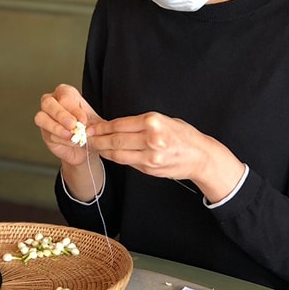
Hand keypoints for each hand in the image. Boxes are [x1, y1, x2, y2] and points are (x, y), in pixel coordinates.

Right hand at [34, 84, 103, 167]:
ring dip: (56, 128)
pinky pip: (47, 133)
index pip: (65, 97)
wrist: (86, 146)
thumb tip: (87, 124)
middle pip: (48, 103)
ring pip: (42, 118)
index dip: (74, 109)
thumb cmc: (89, 128)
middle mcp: (53, 102)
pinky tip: (69, 141)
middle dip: (61, 115)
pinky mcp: (44, 131)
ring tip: (70, 135)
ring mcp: (45, 116)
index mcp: (66, 93)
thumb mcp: (95, 122)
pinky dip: (59, 138)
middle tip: (72, 125)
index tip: (83, 120)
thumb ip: (92, 123)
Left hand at [88, 112, 245, 201]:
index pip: (119, 124)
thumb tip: (116, 126)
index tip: (91, 127)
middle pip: (115, 140)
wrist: (200, 156)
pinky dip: (116, 158)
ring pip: (118, 154)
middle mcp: (150, 139)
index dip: (102, 127)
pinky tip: (110, 154)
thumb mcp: (164, 121)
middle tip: (87, 137)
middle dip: (98, 139)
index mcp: (153, 122)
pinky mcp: (149, 168)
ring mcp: (150, 156)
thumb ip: (141, 124)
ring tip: (94, 146)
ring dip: (103, 150)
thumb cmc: (183, 135)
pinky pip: (127, 162)